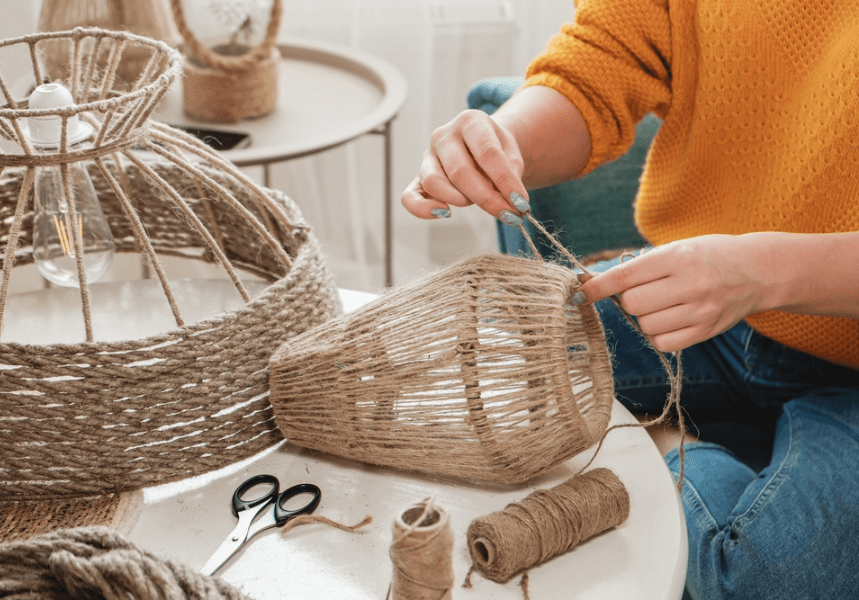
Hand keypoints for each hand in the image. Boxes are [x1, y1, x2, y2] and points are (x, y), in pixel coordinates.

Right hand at [400, 109, 529, 219]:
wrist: (481, 144)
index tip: (521, 203)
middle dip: (487, 198)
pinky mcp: (418, 177)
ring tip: (477, 202)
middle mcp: (444, 135)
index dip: (505, 181)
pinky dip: (422, 209)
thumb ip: (511, 173)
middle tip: (508, 214)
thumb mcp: (512, 153)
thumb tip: (511, 202)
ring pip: (434, 182)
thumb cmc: (498, 150)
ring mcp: (427, 156)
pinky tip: (444, 213)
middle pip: (460, 171)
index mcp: (470, 121)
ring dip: (460, 200)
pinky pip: (409, 196)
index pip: (487, 153)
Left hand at [578, 235, 775, 351]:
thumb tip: (593, 284)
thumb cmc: (706, 256)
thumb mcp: (676, 249)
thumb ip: (638, 267)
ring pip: (645, 324)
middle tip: (647, 290)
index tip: (579, 292)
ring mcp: (699, 310)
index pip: (625, 276)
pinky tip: (671, 319)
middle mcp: (689, 284)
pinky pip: (662, 342)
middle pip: (632, 304)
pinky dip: (659, 333)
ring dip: (645, 317)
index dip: (597, 286)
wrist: (758, 271)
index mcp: (677, 257)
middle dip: (629, 300)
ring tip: (665, 303)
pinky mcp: (706, 330)